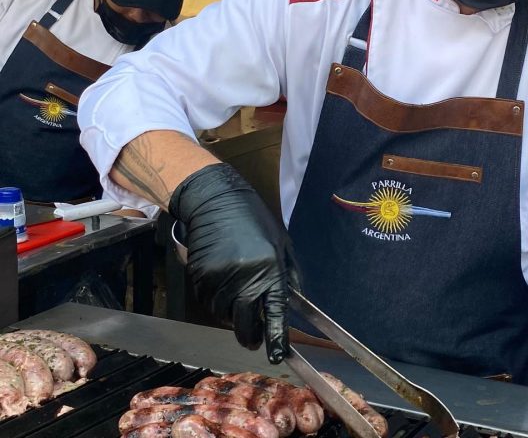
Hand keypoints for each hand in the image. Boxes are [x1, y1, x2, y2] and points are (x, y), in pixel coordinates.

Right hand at [169, 162, 296, 362]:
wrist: (214, 200)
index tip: (276, 355)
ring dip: (232, 313)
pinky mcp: (200, 277)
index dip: (276, 337)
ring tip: (237, 294)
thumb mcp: (281, 241)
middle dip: (251, 336)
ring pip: (225, 314)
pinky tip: (222, 283)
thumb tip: (297, 301)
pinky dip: (216, 301)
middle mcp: (245, 278)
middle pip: (245, 323)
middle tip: (254, 339)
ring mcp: (220, 279)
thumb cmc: (253, 219)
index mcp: (270, 269)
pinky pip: (209, 302)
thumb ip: (290, 273)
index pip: (275, 312)